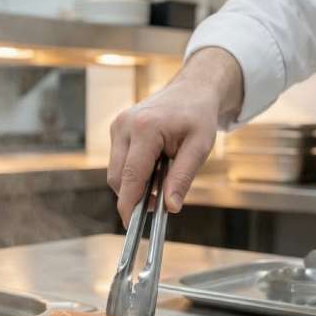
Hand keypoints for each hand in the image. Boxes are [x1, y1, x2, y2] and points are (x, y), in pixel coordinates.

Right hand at [108, 47, 243, 225]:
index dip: (129, 204)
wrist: (192, 89)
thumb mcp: (200, 147)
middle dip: (133, 196)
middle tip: (159, 203)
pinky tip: (154, 168)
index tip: (131, 225)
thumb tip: (171, 207)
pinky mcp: (117, 129)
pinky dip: (132, 173)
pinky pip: (118, 162)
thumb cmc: (198, 116)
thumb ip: (183, 177)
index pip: (130, 176)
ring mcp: (118, 126)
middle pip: (117, 178)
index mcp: (145, 129)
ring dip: (133, 185)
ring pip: (115, 172)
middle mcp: (125, 126)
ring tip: (161, 180)